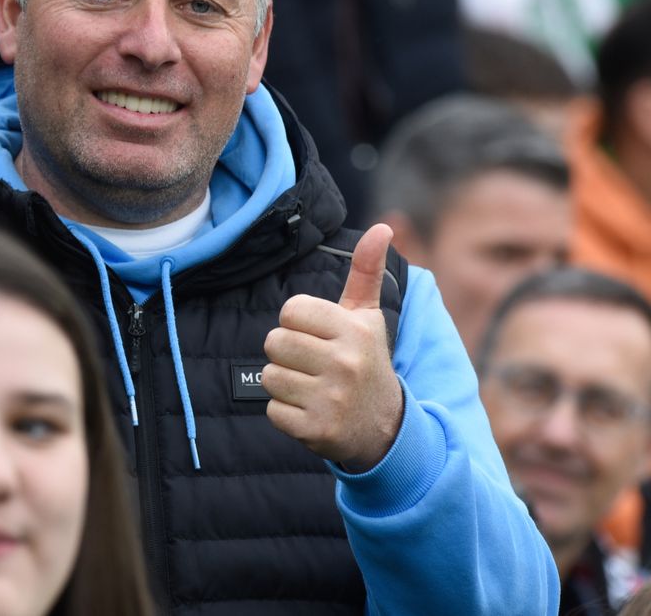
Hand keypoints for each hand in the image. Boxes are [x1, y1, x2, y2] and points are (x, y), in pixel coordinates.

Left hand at [262, 224, 403, 470]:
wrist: (385, 428)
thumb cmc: (365, 360)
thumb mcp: (368, 318)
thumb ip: (366, 272)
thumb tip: (382, 226)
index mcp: (355, 330)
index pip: (290, 310)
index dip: (298, 322)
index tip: (320, 336)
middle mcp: (346, 363)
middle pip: (274, 341)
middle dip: (288, 353)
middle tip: (315, 365)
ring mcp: (332, 399)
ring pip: (270, 375)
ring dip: (285, 383)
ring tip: (314, 387)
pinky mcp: (317, 430)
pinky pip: (272, 409)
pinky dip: (286, 412)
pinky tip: (312, 411)